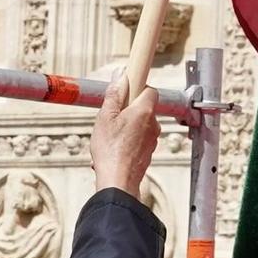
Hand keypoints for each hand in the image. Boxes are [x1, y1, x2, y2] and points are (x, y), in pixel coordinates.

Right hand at [90, 76, 158, 198]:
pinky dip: (128, 140)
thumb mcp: (105, 117)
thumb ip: (114, 95)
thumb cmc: (111, 151)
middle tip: (112, 116)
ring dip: (127, 126)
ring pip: (140, 124)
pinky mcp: (148, 152)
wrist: (118, 181)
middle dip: (128, 109)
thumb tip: (121, 76)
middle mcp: (153, 124)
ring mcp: (152, 139)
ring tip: (110, 136)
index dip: (138, 87)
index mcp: (144, 111)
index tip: (127, 88)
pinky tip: (113, 147)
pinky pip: (139, 139)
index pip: (150, 89)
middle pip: (144, 107)